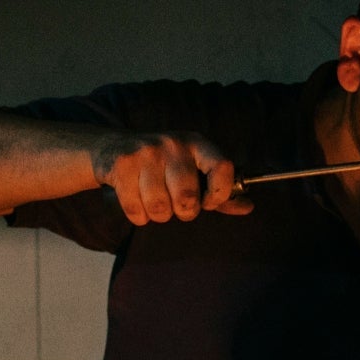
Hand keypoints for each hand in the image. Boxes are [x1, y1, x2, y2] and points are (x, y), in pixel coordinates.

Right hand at [93, 131, 244, 224]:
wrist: (111, 147)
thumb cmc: (161, 164)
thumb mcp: (192, 168)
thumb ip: (219, 190)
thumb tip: (248, 207)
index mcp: (197, 143)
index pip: (223, 167)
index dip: (220, 193)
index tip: (209, 202)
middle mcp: (173, 144)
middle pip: (187, 199)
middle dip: (182, 211)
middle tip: (175, 203)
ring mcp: (146, 154)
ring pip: (160, 209)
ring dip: (158, 214)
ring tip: (154, 200)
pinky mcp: (122, 166)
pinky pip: (137, 211)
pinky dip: (139, 215)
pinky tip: (136, 200)